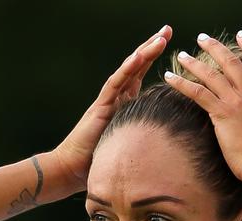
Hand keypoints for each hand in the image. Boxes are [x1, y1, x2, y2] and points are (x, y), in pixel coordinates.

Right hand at [54, 26, 171, 190]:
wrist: (72, 169)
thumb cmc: (99, 162)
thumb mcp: (128, 144)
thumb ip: (142, 136)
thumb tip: (167, 140)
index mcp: (123, 104)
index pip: (140, 75)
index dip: (153, 59)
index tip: (169, 44)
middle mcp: (116, 98)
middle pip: (136, 67)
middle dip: (151, 47)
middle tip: (167, 30)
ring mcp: (107, 100)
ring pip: (128, 70)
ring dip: (144, 53)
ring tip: (160, 38)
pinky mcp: (100, 107)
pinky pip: (115, 84)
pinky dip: (127, 69)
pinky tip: (139, 56)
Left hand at [163, 31, 241, 182]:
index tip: (241, 35)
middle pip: (232, 62)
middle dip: (215, 47)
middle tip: (203, 38)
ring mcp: (236, 102)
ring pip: (212, 74)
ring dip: (194, 62)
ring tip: (182, 55)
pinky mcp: (221, 113)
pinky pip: (197, 92)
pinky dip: (181, 83)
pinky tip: (169, 77)